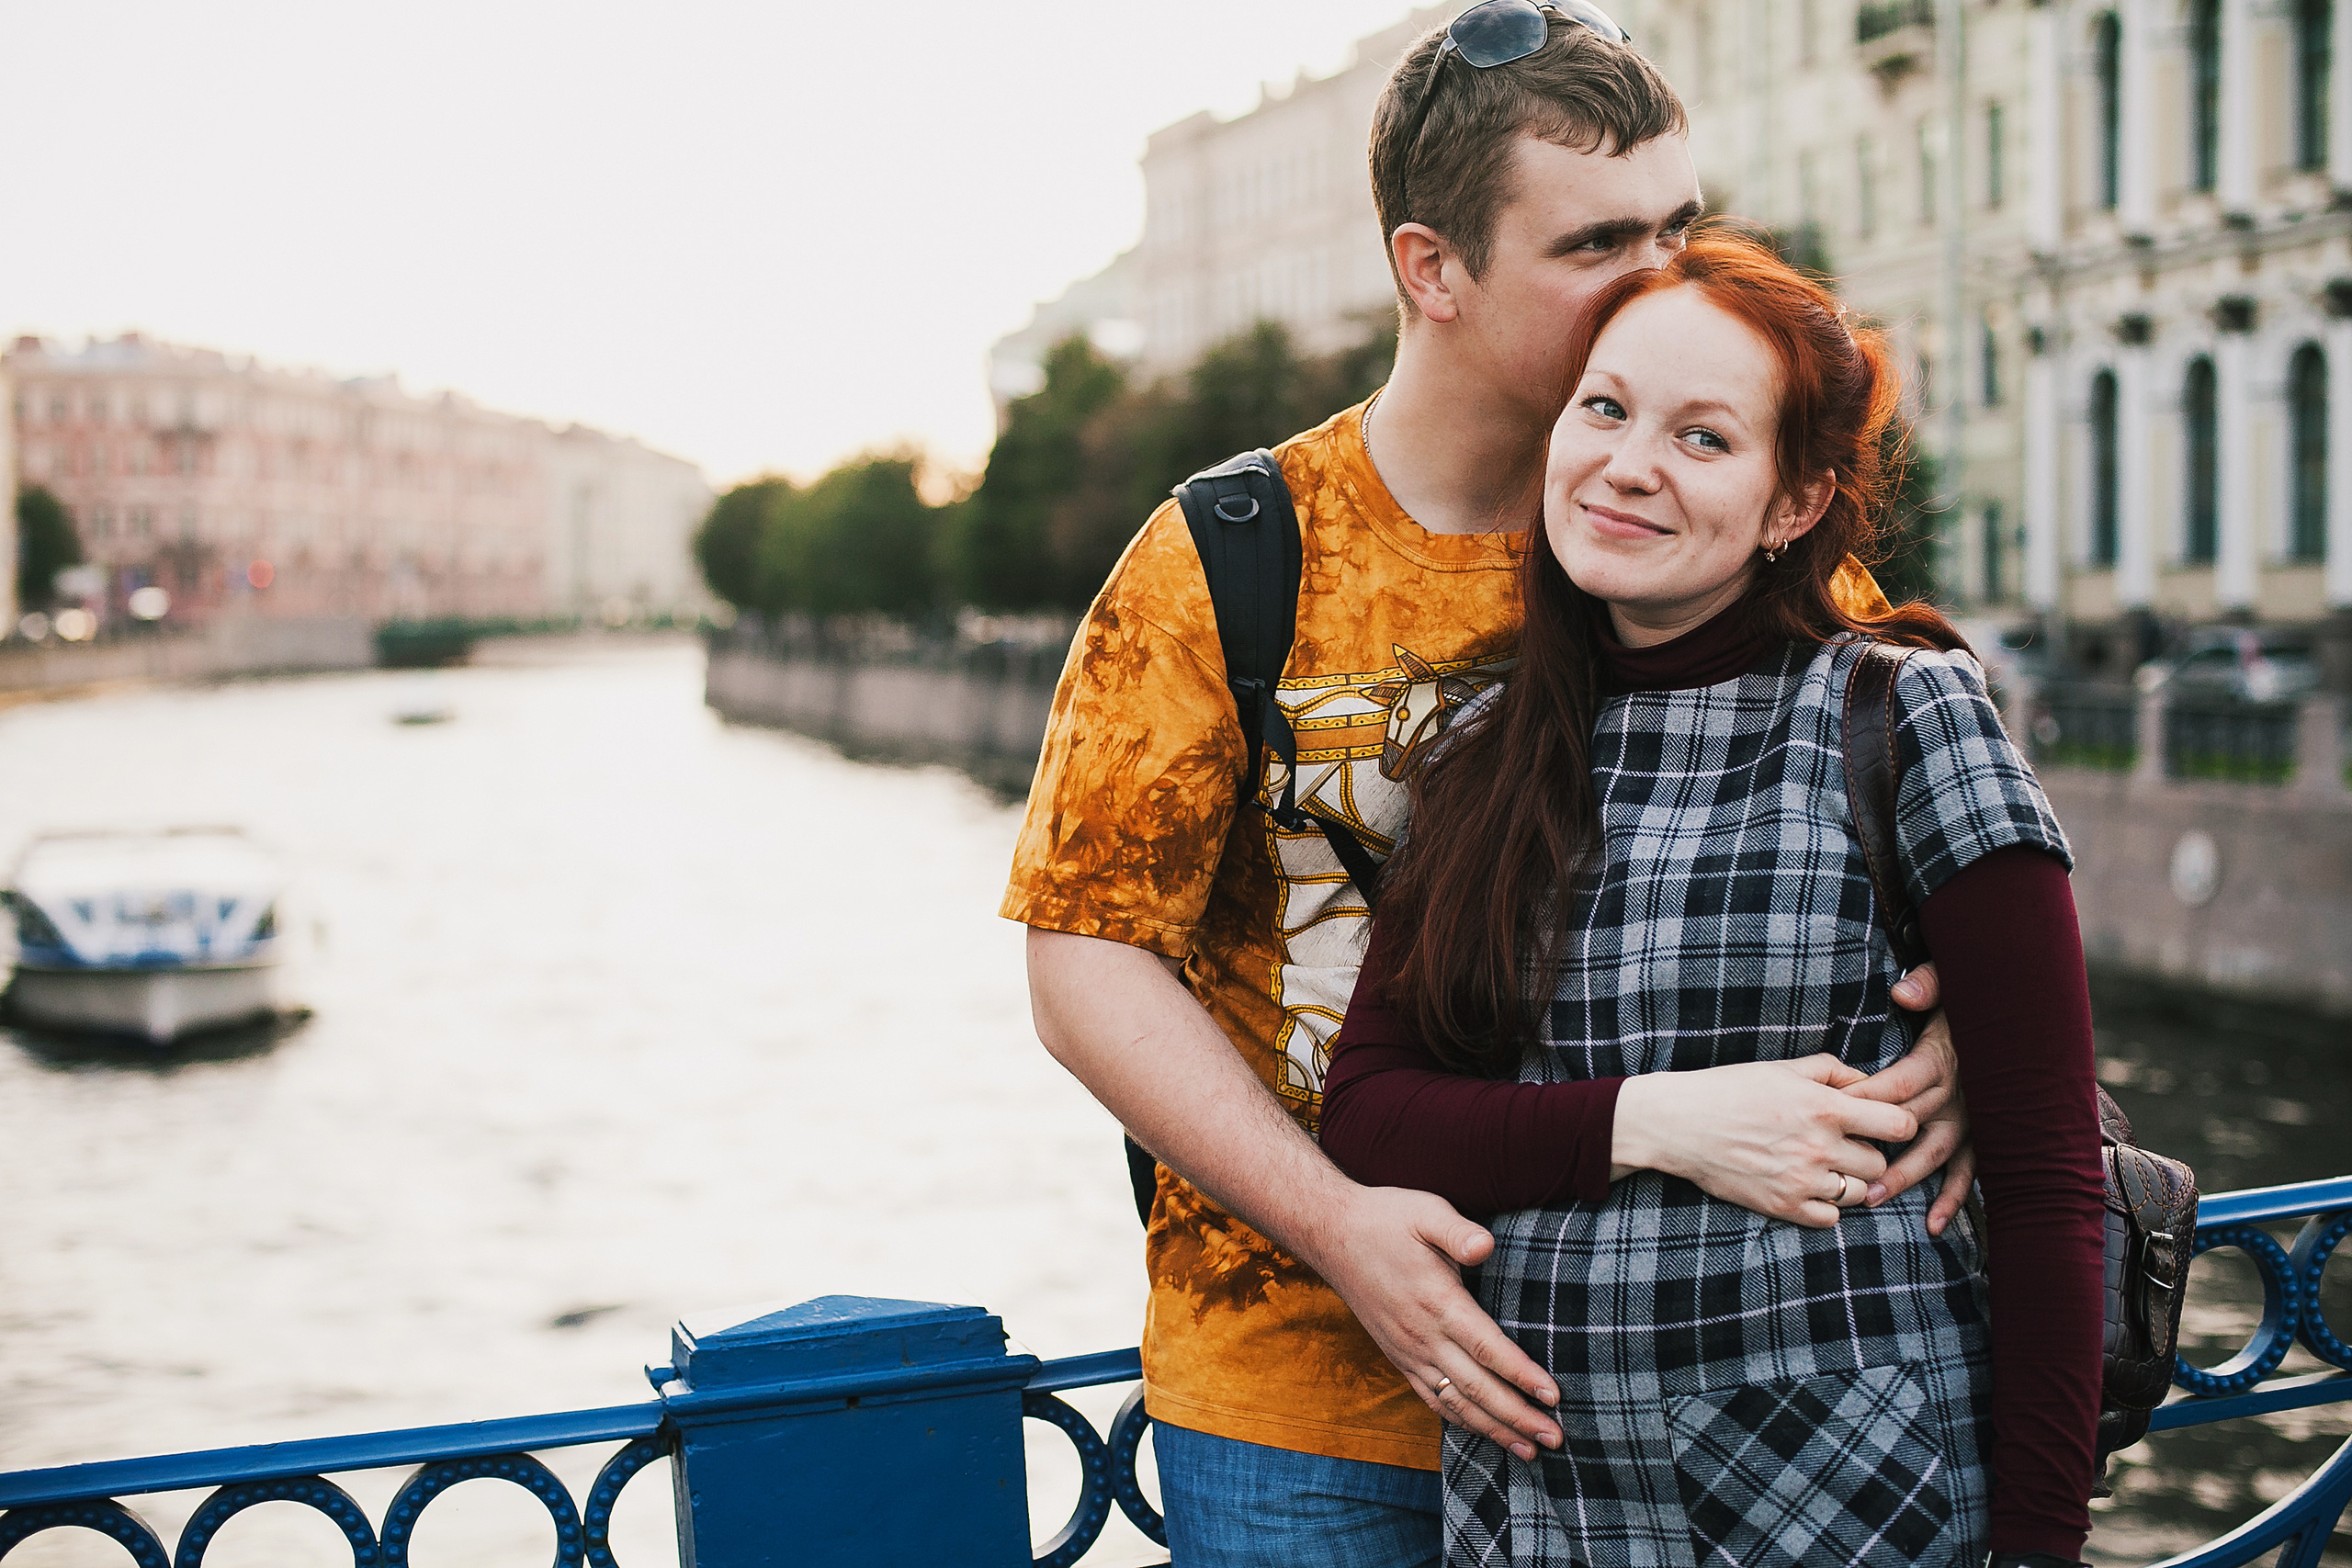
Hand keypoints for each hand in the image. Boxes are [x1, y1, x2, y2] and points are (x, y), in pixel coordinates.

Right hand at [1304, 1185, 1561, 1461]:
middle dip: (1518, 1417)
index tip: (1553, 1396)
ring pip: (1455, 1403)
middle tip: (1555, 1438)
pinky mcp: (1397, 1356)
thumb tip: (1486, 1246)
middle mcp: (1422, 1335)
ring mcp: (1408, 1351)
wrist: (1331, 1234)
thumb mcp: (1425, 1211)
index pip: (1487, 1347)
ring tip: (1529, 1451)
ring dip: (1494, 1430)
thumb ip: (1458, 1231)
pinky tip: (1482, 1432)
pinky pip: (1431, 1398)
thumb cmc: (1385, 1219)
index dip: (1521, 1375)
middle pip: (1477, 1388)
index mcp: (1437, 1301)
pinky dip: (1460, 1421)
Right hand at [1612, 1057, 1916, 1227]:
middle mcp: (1820, 1147)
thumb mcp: (1784, 1068)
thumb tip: (1870, 1084)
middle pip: (1881, 1163)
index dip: (1900, 1124)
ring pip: (1861, 1193)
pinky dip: (1827, 1205)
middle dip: (1868, 1153)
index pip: (1900, 1125)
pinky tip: (1808, 1186)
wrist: (1679, 1123)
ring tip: (1825, 1166)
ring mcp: (1803, 1181)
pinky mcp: (1784, 1206)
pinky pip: (1832, 1218)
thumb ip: (1834, 1071)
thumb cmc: (1730, 1089)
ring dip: (1850, 1180)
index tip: (1884, 1123)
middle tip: (1843, 1144)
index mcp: (1825, 1107)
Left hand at [1847, 962, 1975, 1235]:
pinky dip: (1954, 1199)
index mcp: (1941, 1060)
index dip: (1865, 1097)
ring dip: (1905, 1177)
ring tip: (1870, 1199)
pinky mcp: (1984, 1136)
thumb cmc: (1970, 1001)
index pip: (1898, 1084)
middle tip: (1837, 1167)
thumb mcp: (1952, 982)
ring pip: (1935, 1153)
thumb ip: (1928, 985)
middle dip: (1873, 1144)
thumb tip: (1903, 993)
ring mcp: (1972, 1120)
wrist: (2016, 1020)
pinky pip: (1969, 1171)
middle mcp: (1958, 1094)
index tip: (1832, 1112)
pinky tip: (1933, 1225)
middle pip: (1909, 1122)